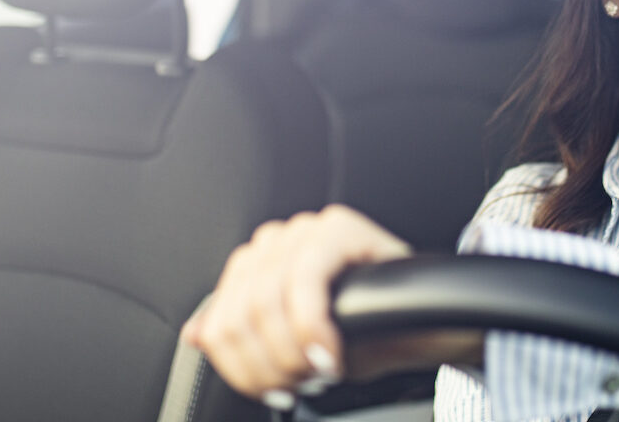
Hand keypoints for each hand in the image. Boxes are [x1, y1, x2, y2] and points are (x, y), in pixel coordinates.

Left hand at [180, 204, 416, 407]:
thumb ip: (243, 334)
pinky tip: (331, 355)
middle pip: (238, 315)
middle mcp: (275, 241)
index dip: (241, 367)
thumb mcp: (291, 343)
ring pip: (265, 302)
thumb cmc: (361, 332)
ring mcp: (305, 230)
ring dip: (291, 353)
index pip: (219, 319)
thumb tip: (196, 334)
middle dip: (268, 365)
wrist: (422, 325)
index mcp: (256, 265)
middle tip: (300, 386)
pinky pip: (306, 282)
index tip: (272, 392)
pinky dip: (313, 329)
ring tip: (319, 372)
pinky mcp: (337, 228)